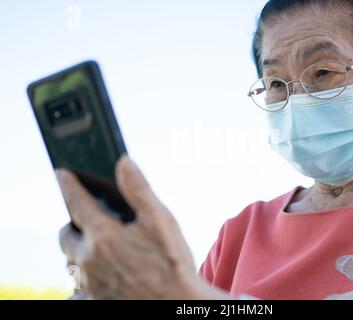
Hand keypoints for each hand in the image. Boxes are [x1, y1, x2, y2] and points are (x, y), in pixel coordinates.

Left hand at [58, 156, 230, 299]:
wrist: (176, 304)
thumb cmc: (172, 263)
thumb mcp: (160, 220)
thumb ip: (139, 189)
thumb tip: (124, 162)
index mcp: (103, 235)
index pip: (76, 202)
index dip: (68, 184)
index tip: (61, 173)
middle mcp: (89, 260)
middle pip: (65, 237)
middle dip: (72, 225)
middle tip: (85, 220)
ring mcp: (89, 284)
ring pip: (71, 263)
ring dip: (78, 251)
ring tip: (95, 248)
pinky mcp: (95, 300)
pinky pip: (77, 289)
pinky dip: (83, 280)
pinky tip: (100, 276)